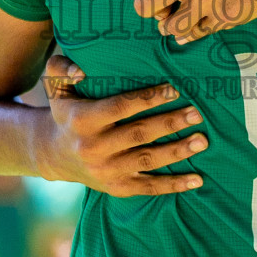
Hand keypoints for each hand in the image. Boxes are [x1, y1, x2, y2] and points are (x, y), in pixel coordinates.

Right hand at [36, 55, 206, 195]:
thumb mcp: (55, 87)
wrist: (54, 154)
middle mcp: (94, 147)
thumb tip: (81, 69)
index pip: (121, 107)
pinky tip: (197, 180)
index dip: (149, 98)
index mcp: (82, 120)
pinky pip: (148, 188)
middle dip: (171, 123)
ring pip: (147, 160)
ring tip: (202, 141)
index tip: (174, 89)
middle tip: (197, 113)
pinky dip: (173, 185)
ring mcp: (106, 170)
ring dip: (177, 151)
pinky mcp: (116, 188)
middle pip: (139, 134)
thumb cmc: (66, 112)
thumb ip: (61, 68)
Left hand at [126, 0, 256, 42]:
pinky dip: (193, 31)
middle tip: (166, 5)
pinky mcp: (223, 17)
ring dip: (172, 23)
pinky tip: (200, 21)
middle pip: (144, 9)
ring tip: (184, 14)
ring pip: (168, 27)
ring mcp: (203, 0)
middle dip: (152, 8)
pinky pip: (195, 34)